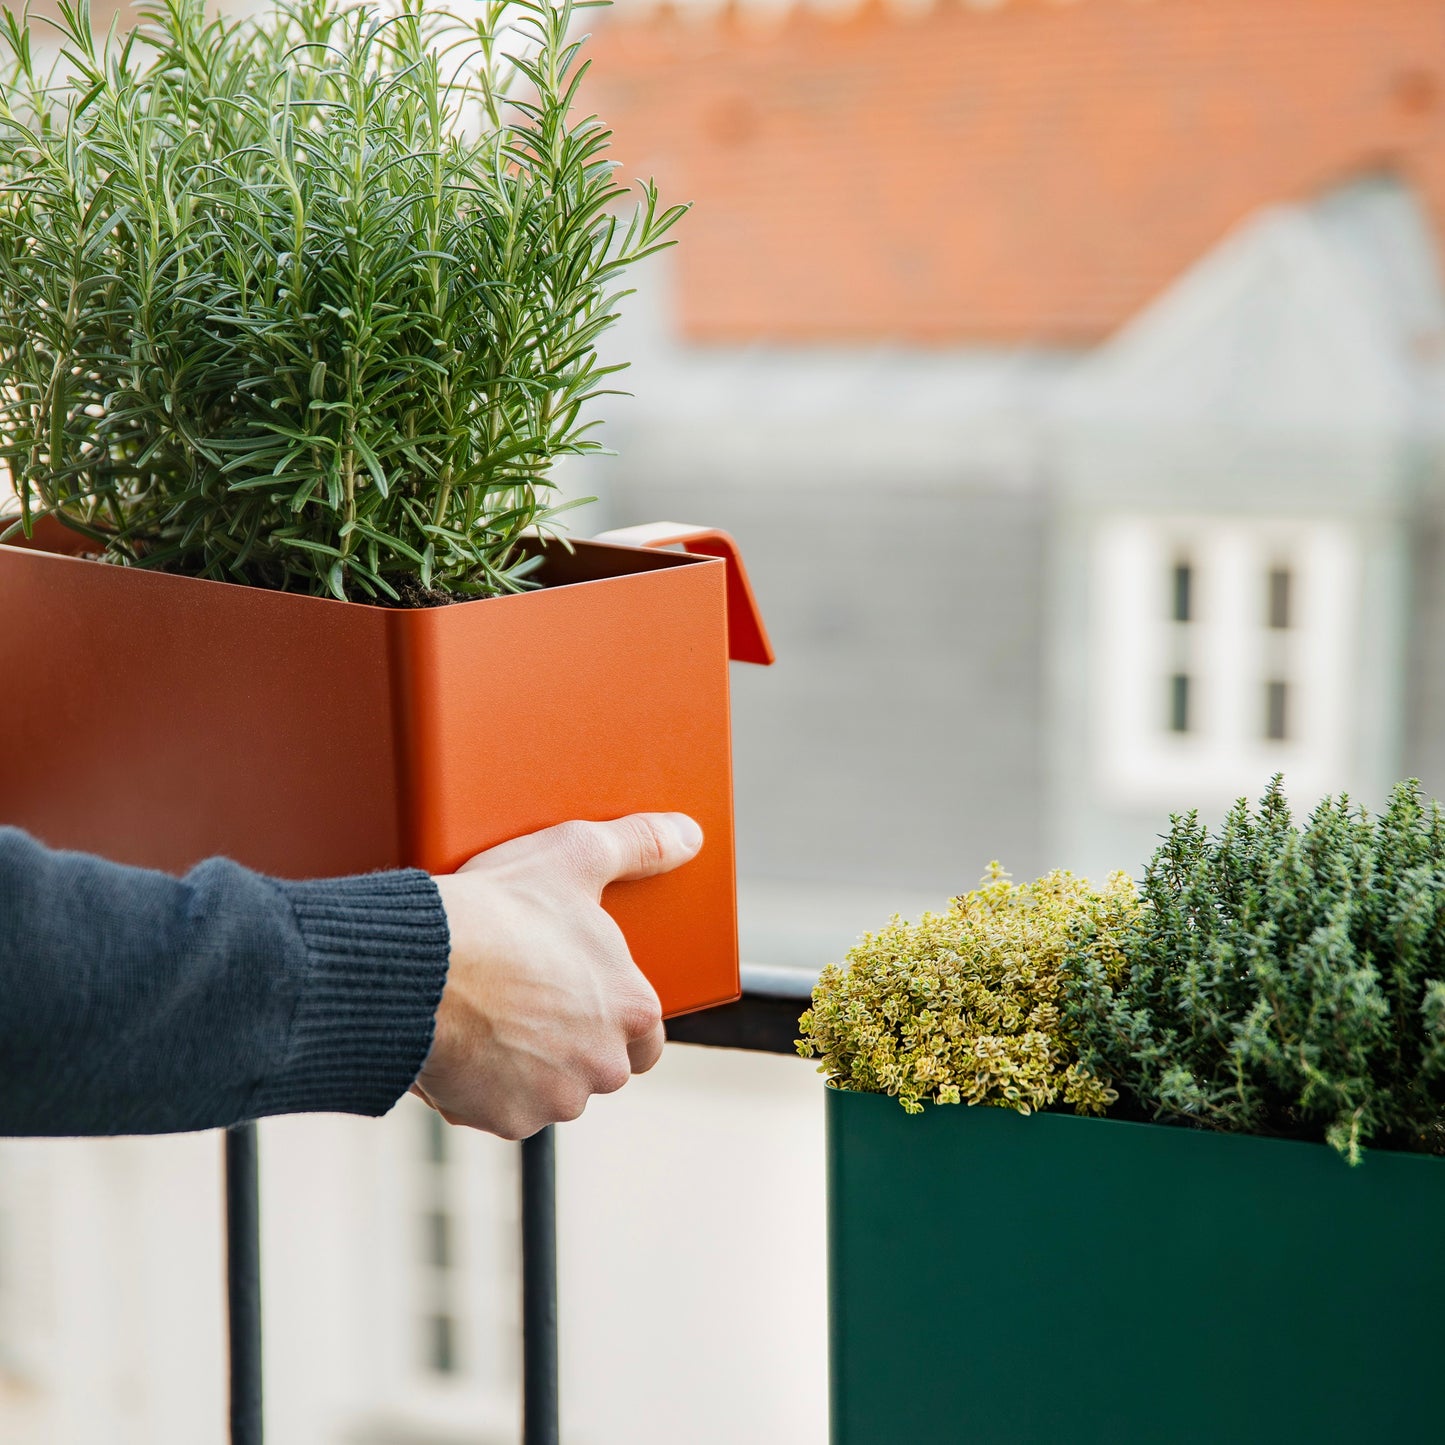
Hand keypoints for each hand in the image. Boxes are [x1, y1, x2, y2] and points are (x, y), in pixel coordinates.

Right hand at [412, 812, 703, 1139]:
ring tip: (490, 1016)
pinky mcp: (503, 1120)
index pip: (648, 1035)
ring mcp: (553, 1099)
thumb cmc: (502, 909)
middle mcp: (605, 1065)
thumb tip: (687, 833)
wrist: (422, 965)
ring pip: (550, 1091)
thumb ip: (640, 846)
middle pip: (599, 1067)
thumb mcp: (577, 856)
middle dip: (572, 1044)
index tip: (582, 995)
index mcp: (633, 1009)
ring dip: (528, 1068)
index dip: (617, 1016)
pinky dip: (483, 1087)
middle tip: (529, 1000)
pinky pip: (499, 1109)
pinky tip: (463, 1043)